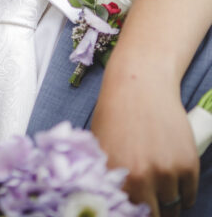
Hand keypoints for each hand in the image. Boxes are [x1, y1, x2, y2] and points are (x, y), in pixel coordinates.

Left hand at [92, 66, 197, 216]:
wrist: (140, 85)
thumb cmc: (115, 112)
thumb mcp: (100, 145)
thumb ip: (107, 176)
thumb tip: (109, 200)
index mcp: (113, 174)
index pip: (126, 213)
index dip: (131, 213)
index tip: (133, 211)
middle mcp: (140, 178)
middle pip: (152, 216)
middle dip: (151, 211)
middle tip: (148, 205)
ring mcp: (166, 172)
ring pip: (172, 207)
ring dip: (167, 203)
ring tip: (159, 188)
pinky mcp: (187, 165)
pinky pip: (188, 195)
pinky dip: (183, 194)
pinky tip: (174, 183)